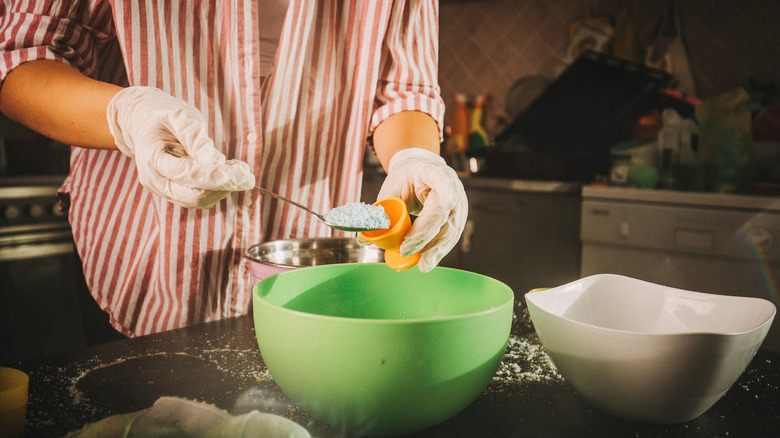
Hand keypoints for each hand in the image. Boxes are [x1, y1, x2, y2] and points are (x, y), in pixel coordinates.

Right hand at [106, 87, 254, 207]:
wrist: (146, 122)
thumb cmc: (164, 115)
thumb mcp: (179, 114)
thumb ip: (193, 135)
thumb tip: (212, 160)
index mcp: (152, 158)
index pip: (188, 175)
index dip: (218, 176)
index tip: (243, 173)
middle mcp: (155, 180)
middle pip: (194, 196)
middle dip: (224, 186)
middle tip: (246, 174)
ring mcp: (164, 190)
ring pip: (200, 200)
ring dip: (224, 187)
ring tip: (237, 167)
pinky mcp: (176, 193)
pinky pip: (201, 197)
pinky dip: (219, 187)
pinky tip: (227, 170)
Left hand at [361, 148, 466, 271]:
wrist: (420, 170)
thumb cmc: (405, 179)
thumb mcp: (392, 189)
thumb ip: (381, 211)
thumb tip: (363, 238)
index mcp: (432, 171)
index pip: (442, 180)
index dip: (446, 191)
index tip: (446, 204)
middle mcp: (451, 186)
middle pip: (442, 213)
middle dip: (426, 235)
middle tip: (407, 251)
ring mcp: (458, 203)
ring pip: (450, 229)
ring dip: (436, 249)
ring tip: (423, 264)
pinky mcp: (458, 218)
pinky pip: (450, 237)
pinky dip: (438, 250)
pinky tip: (428, 261)